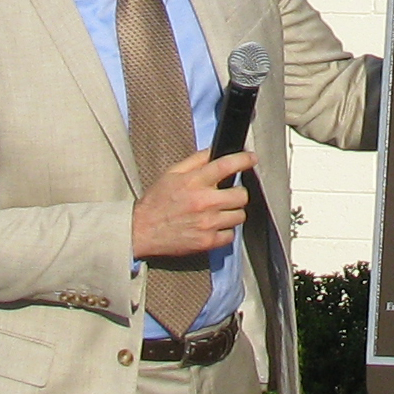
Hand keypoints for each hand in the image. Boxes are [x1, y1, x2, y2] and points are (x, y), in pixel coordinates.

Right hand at [132, 147, 253, 260]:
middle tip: (228, 194)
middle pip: (241, 195)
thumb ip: (196, 160)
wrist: (141, 230)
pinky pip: (231, 235)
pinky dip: (225, 231)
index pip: (226, 165)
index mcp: (195, 182)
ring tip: (219, 212)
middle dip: (237, 193)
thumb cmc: (156, 201)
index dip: (244, 159)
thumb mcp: (172, 173)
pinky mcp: (207, 242)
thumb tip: (215, 151)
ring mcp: (207, 223)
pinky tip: (214, 227)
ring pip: (239, 216)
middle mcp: (204, 202)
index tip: (252, 158)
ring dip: (233, 213)